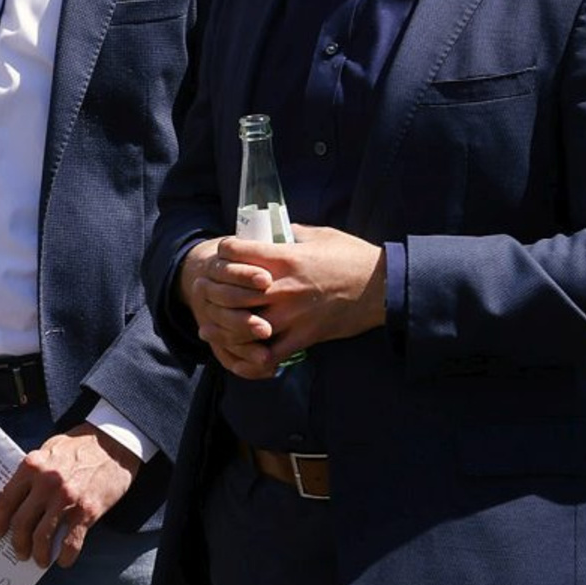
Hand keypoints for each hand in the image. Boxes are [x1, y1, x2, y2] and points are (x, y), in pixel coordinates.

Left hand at [0, 424, 140, 567]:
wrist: (115, 444)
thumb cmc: (80, 447)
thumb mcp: (50, 450)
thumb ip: (32, 472)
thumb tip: (15, 499)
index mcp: (32, 466)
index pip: (6, 500)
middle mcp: (47, 483)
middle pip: (22, 522)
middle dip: (18, 543)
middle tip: (20, 551)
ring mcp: (67, 499)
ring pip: (42, 537)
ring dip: (39, 554)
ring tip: (40, 559)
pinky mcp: (87, 511)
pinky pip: (70, 543)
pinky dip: (65, 557)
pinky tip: (64, 560)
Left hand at [179, 226, 386, 378]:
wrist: (382, 288)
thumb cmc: (352, 257)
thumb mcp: (320, 234)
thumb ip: (292, 233)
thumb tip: (274, 229)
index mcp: (285, 258)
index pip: (236, 252)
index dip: (224, 251)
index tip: (223, 254)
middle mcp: (282, 288)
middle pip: (231, 292)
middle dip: (213, 290)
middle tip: (203, 290)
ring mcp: (292, 315)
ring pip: (243, 326)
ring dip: (224, 327)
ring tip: (211, 326)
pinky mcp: (303, 337)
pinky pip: (270, 353)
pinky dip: (253, 355)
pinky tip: (243, 352)